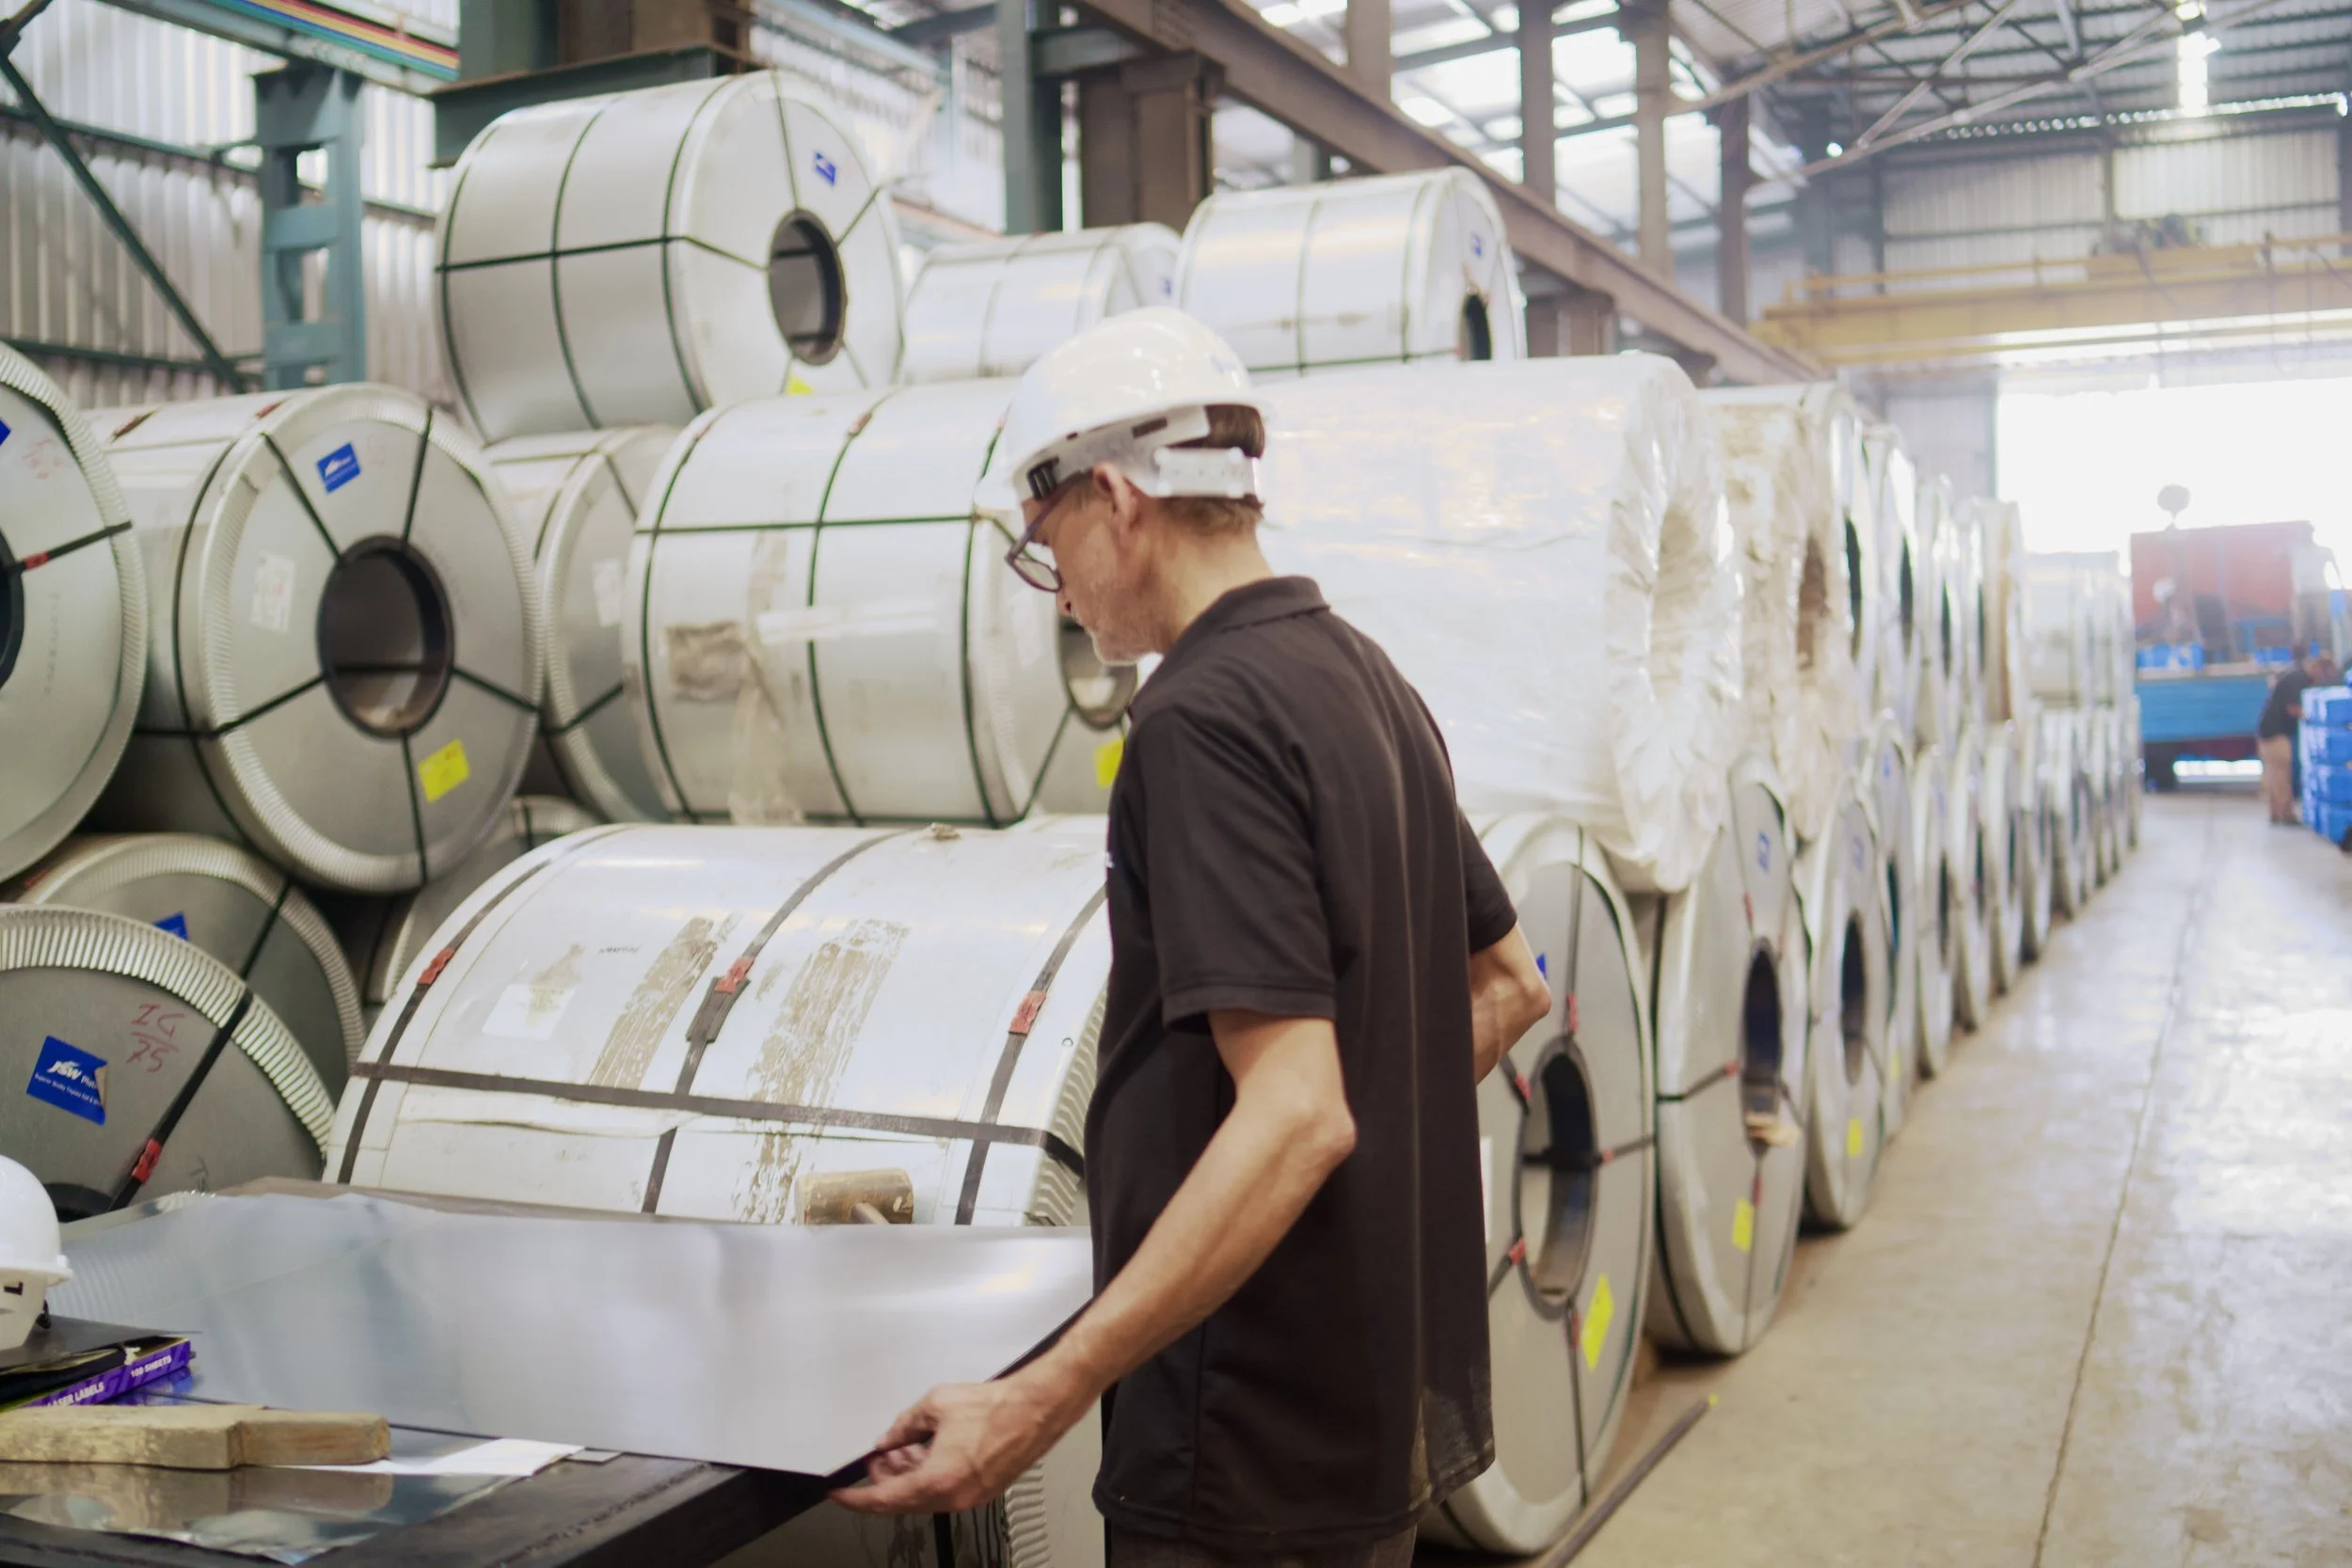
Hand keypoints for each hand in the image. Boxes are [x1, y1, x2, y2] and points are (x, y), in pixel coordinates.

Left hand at [830, 1371, 1077, 1514]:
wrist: (1037, 1409)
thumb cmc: (998, 1407)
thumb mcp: (936, 1405)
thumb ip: (904, 1425)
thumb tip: (889, 1438)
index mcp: (937, 1480)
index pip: (884, 1499)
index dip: (857, 1498)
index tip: (841, 1496)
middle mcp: (953, 1496)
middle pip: (904, 1500)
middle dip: (886, 1479)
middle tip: (876, 1459)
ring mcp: (970, 1496)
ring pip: (925, 1495)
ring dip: (909, 1476)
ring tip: (902, 1449)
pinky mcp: (983, 1490)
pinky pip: (945, 1490)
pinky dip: (930, 1475)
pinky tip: (928, 1451)